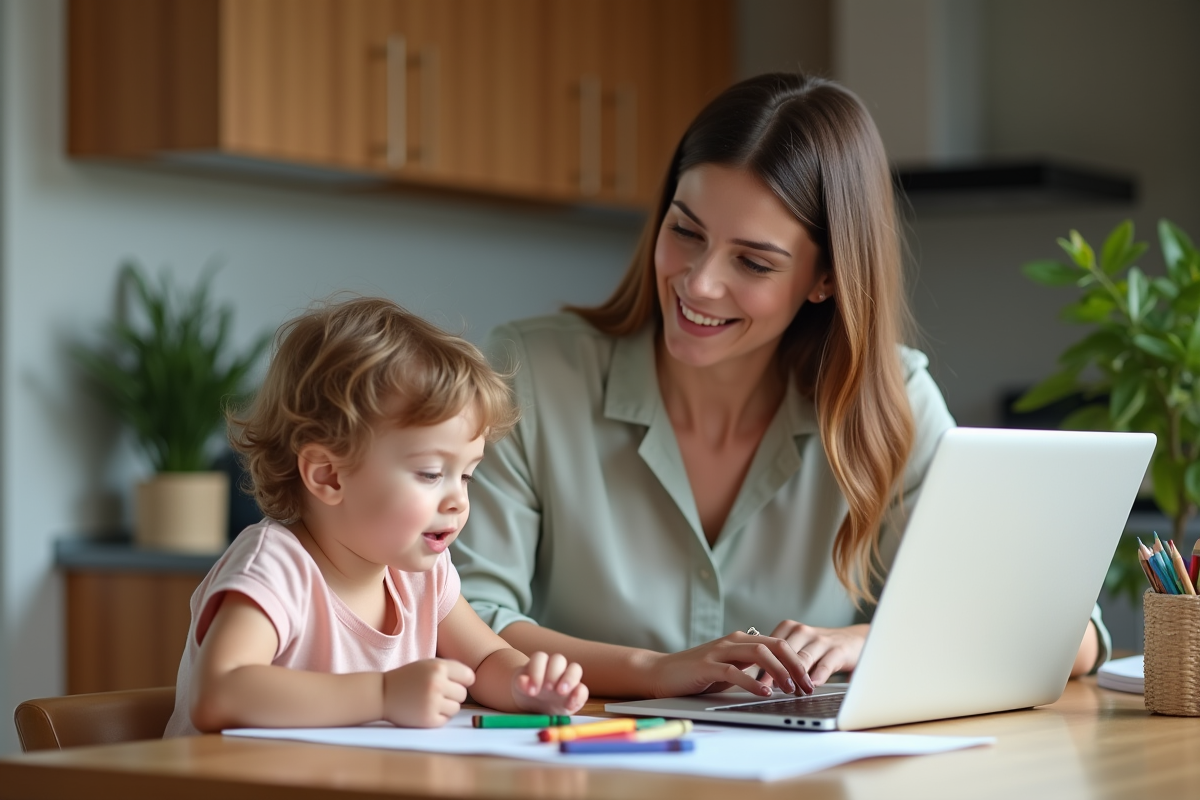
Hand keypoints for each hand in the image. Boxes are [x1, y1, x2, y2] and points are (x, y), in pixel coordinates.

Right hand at [382, 658, 474, 726]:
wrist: (382, 694)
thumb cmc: (408, 678)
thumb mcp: (427, 665)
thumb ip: (449, 670)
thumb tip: (472, 680)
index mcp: (438, 667)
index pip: (468, 676)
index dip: (463, 681)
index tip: (455, 683)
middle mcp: (437, 684)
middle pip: (463, 694)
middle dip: (453, 695)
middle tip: (437, 693)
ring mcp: (433, 702)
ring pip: (456, 708)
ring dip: (446, 707)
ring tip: (430, 701)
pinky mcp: (428, 719)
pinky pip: (445, 720)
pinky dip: (438, 717)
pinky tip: (425, 710)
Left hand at [512, 652, 588, 714]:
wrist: (534, 706)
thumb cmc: (527, 691)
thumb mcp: (519, 689)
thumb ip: (520, 684)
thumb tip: (522, 681)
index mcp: (540, 663)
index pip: (540, 658)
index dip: (536, 671)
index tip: (531, 690)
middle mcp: (556, 668)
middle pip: (559, 659)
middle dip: (553, 672)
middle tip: (547, 688)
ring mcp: (568, 679)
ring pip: (575, 669)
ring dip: (569, 679)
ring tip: (561, 692)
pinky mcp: (576, 693)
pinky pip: (583, 689)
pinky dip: (578, 696)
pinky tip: (569, 706)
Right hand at [643, 631, 815, 698]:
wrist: (661, 672)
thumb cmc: (697, 674)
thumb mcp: (729, 669)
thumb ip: (750, 669)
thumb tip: (780, 680)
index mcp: (741, 641)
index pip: (778, 644)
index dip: (797, 661)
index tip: (809, 680)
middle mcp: (733, 642)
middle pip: (774, 645)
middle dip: (795, 665)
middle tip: (808, 686)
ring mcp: (720, 652)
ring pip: (758, 653)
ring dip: (779, 671)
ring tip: (791, 688)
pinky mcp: (707, 666)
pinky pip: (734, 671)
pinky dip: (752, 682)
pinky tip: (764, 692)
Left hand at [759, 621, 867, 686]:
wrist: (853, 641)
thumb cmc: (818, 648)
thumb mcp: (797, 647)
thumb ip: (780, 658)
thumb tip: (757, 678)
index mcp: (789, 628)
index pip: (770, 646)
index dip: (761, 664)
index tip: (753, 680)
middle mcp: (803, 631)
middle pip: (784, 653)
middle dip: (775, 672)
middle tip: (767, 689)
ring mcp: (821, 640)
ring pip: (802, 659)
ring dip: (795, 678)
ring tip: (789, 692)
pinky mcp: (838, 650)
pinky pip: (825, 664)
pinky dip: (817, 676)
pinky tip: (811, 686)